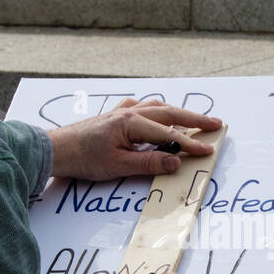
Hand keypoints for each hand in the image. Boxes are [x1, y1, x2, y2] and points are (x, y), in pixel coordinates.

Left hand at [46, 98, 222, 180]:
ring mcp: (122, 110)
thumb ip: (149, 162)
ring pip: (157, 107)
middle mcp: (129, 111)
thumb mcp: (119, 166)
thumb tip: (175, 161)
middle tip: (216, 124)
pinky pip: (143, 107)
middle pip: (169, 112)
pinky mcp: (115, 115)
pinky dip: (158, 111)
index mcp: (131, 122)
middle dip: (194, 119)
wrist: (57, 149)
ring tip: (195, 120)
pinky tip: (160, 117)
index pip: (169, 134)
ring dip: (178, 113)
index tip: (208, 149)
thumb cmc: (84, 158)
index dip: (190, 143)